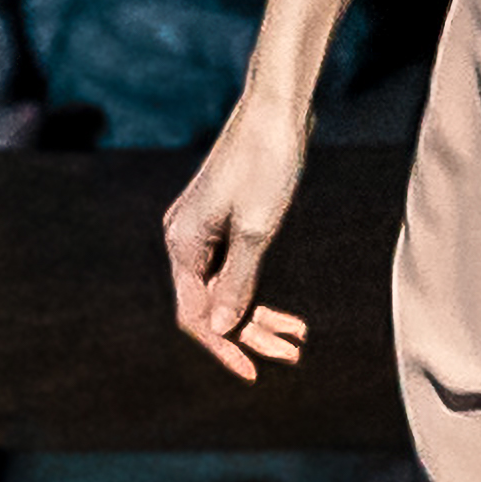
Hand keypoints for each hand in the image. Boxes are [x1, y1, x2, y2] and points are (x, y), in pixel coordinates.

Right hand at [162, 99, 312, 383]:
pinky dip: (258, 292)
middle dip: (250, 334)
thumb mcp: (256, 230)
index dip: (222, 346)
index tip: (254, 372)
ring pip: (226, 291)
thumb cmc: (267, 163)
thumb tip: (221, 328)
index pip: (194, 315)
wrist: (277, 109)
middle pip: (211, 306)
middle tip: (292, 354)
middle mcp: (185, 240)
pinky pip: (235, 271)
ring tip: (297, 339)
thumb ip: (238, 282)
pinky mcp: (224, 223)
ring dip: (259, 317)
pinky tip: (290, 316)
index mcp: (183, 243)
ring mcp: (203, 232)